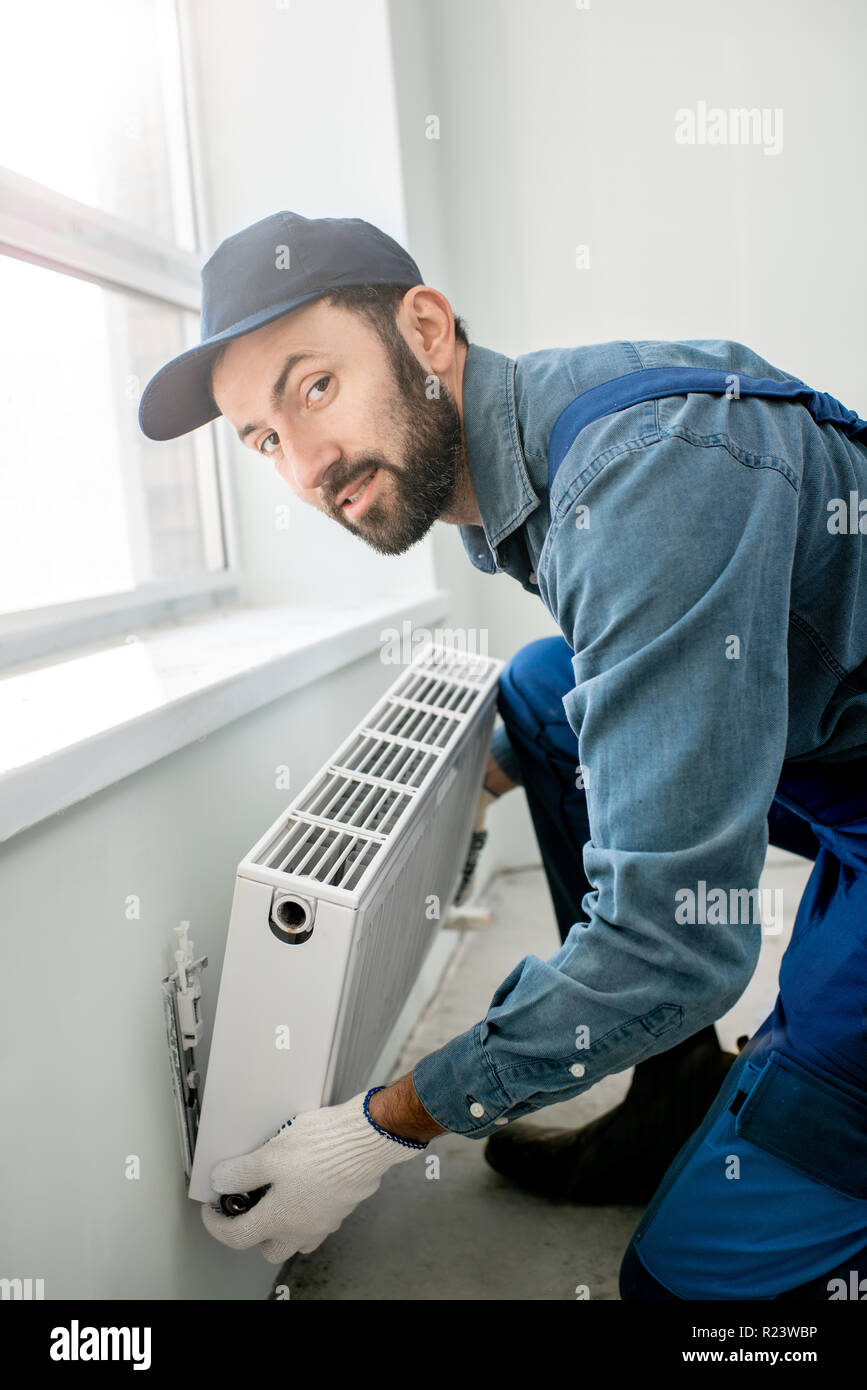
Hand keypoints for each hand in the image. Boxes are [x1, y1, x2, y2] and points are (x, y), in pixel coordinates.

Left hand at [200, 1090, 424, 1263]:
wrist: (368, 1140)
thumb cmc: (322, 1148)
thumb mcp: (271, 1154)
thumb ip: (243, 1172)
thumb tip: (222, 1182)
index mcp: (278, 1219)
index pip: (236, 1237)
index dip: (216, 1225)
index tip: (211, 1210)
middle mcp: (302, 1228)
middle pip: (270, 1249)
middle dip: (254, 1233)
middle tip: (248, 1205)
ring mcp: (325, 1221)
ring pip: (298, 1239)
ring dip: (284, 1227)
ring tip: (278, 1196)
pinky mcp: (343, 1208)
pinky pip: (319, 1220)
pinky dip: (308, 1210)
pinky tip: (307, 1184)